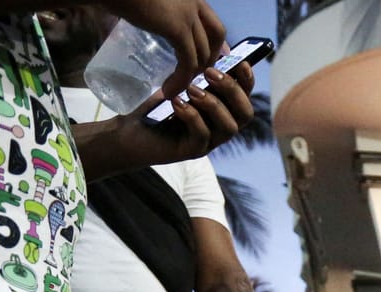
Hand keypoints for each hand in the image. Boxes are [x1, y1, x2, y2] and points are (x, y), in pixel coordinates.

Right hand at [99, 0, 225, 102]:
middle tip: (193, 77)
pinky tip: (168, 90)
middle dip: (209, 59)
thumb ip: (142, 14)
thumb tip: (117, 26)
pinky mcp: (177, 27)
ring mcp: (188, 13)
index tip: (206, 60)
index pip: (213, 20)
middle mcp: (194, 0)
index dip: (213, 43)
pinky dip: (181, 80)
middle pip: (217, 35)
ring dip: (191, 76)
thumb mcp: (140, 4)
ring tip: (175, 89)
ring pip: (202, 53)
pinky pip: (187, 62)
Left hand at [99, 60, 254, 170]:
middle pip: (245, 114)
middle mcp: (220, 128)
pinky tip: (177, 102)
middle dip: (232, 90)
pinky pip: (203, 136)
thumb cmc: (158, 106)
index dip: (248, 81)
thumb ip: (201, 72)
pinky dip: (192, 116)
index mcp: (223, 110)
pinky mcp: (192, 152)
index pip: (246, 97)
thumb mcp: (182, 83)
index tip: (240, 63)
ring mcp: (209, 142)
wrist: (132, 131)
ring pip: (229, 128)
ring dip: (213, 104)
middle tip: (210, 73)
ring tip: (191, 89)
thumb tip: (220, 50)